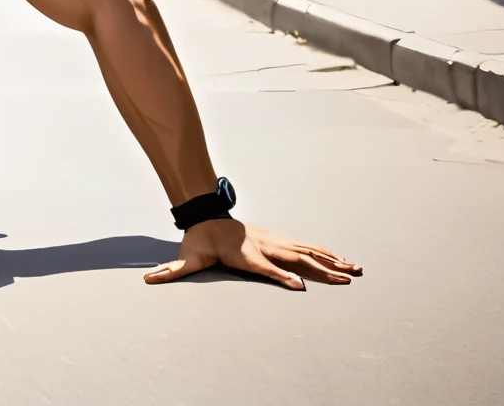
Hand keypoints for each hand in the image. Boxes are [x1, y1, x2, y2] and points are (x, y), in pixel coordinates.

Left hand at [144, 218, 359, 290]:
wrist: (206, 215)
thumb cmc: (200, 242)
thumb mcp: (185, 257)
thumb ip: (170, 270)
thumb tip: (148, 279)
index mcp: (247, 254)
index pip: (267, 267)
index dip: (282, 277)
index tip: (301, 288)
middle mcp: (265, 246)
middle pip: (297, 258)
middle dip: (322, 269)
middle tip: (347, 279)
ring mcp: (275, 241)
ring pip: (307, 251)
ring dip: (332, 261)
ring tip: (355, 270)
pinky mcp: (279, 240)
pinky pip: (306, 248)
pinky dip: (325, 254)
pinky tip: (342, 261)